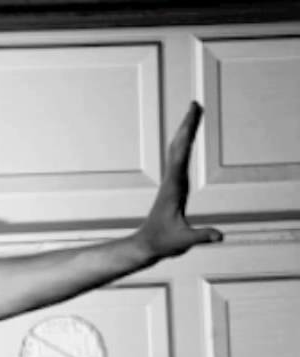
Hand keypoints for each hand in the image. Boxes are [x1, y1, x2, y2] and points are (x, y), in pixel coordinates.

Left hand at [138, 102, 222, 257]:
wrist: (145, 246)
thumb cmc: (162, 243)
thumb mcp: (183, 241)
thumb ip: (202, 237)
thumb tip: (219, 236)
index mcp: (174, 187)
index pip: (181, 155)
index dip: (187, 135)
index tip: (192, 117)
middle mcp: (171, 181)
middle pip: (178, 147)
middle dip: (187, 124)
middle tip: (194, 103)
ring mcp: (171, 183)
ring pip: (176, 151)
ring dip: (184, 132)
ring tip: (192, 114)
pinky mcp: (173, 187)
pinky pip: (178, 160)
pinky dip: (183, 145)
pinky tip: (185, 140)